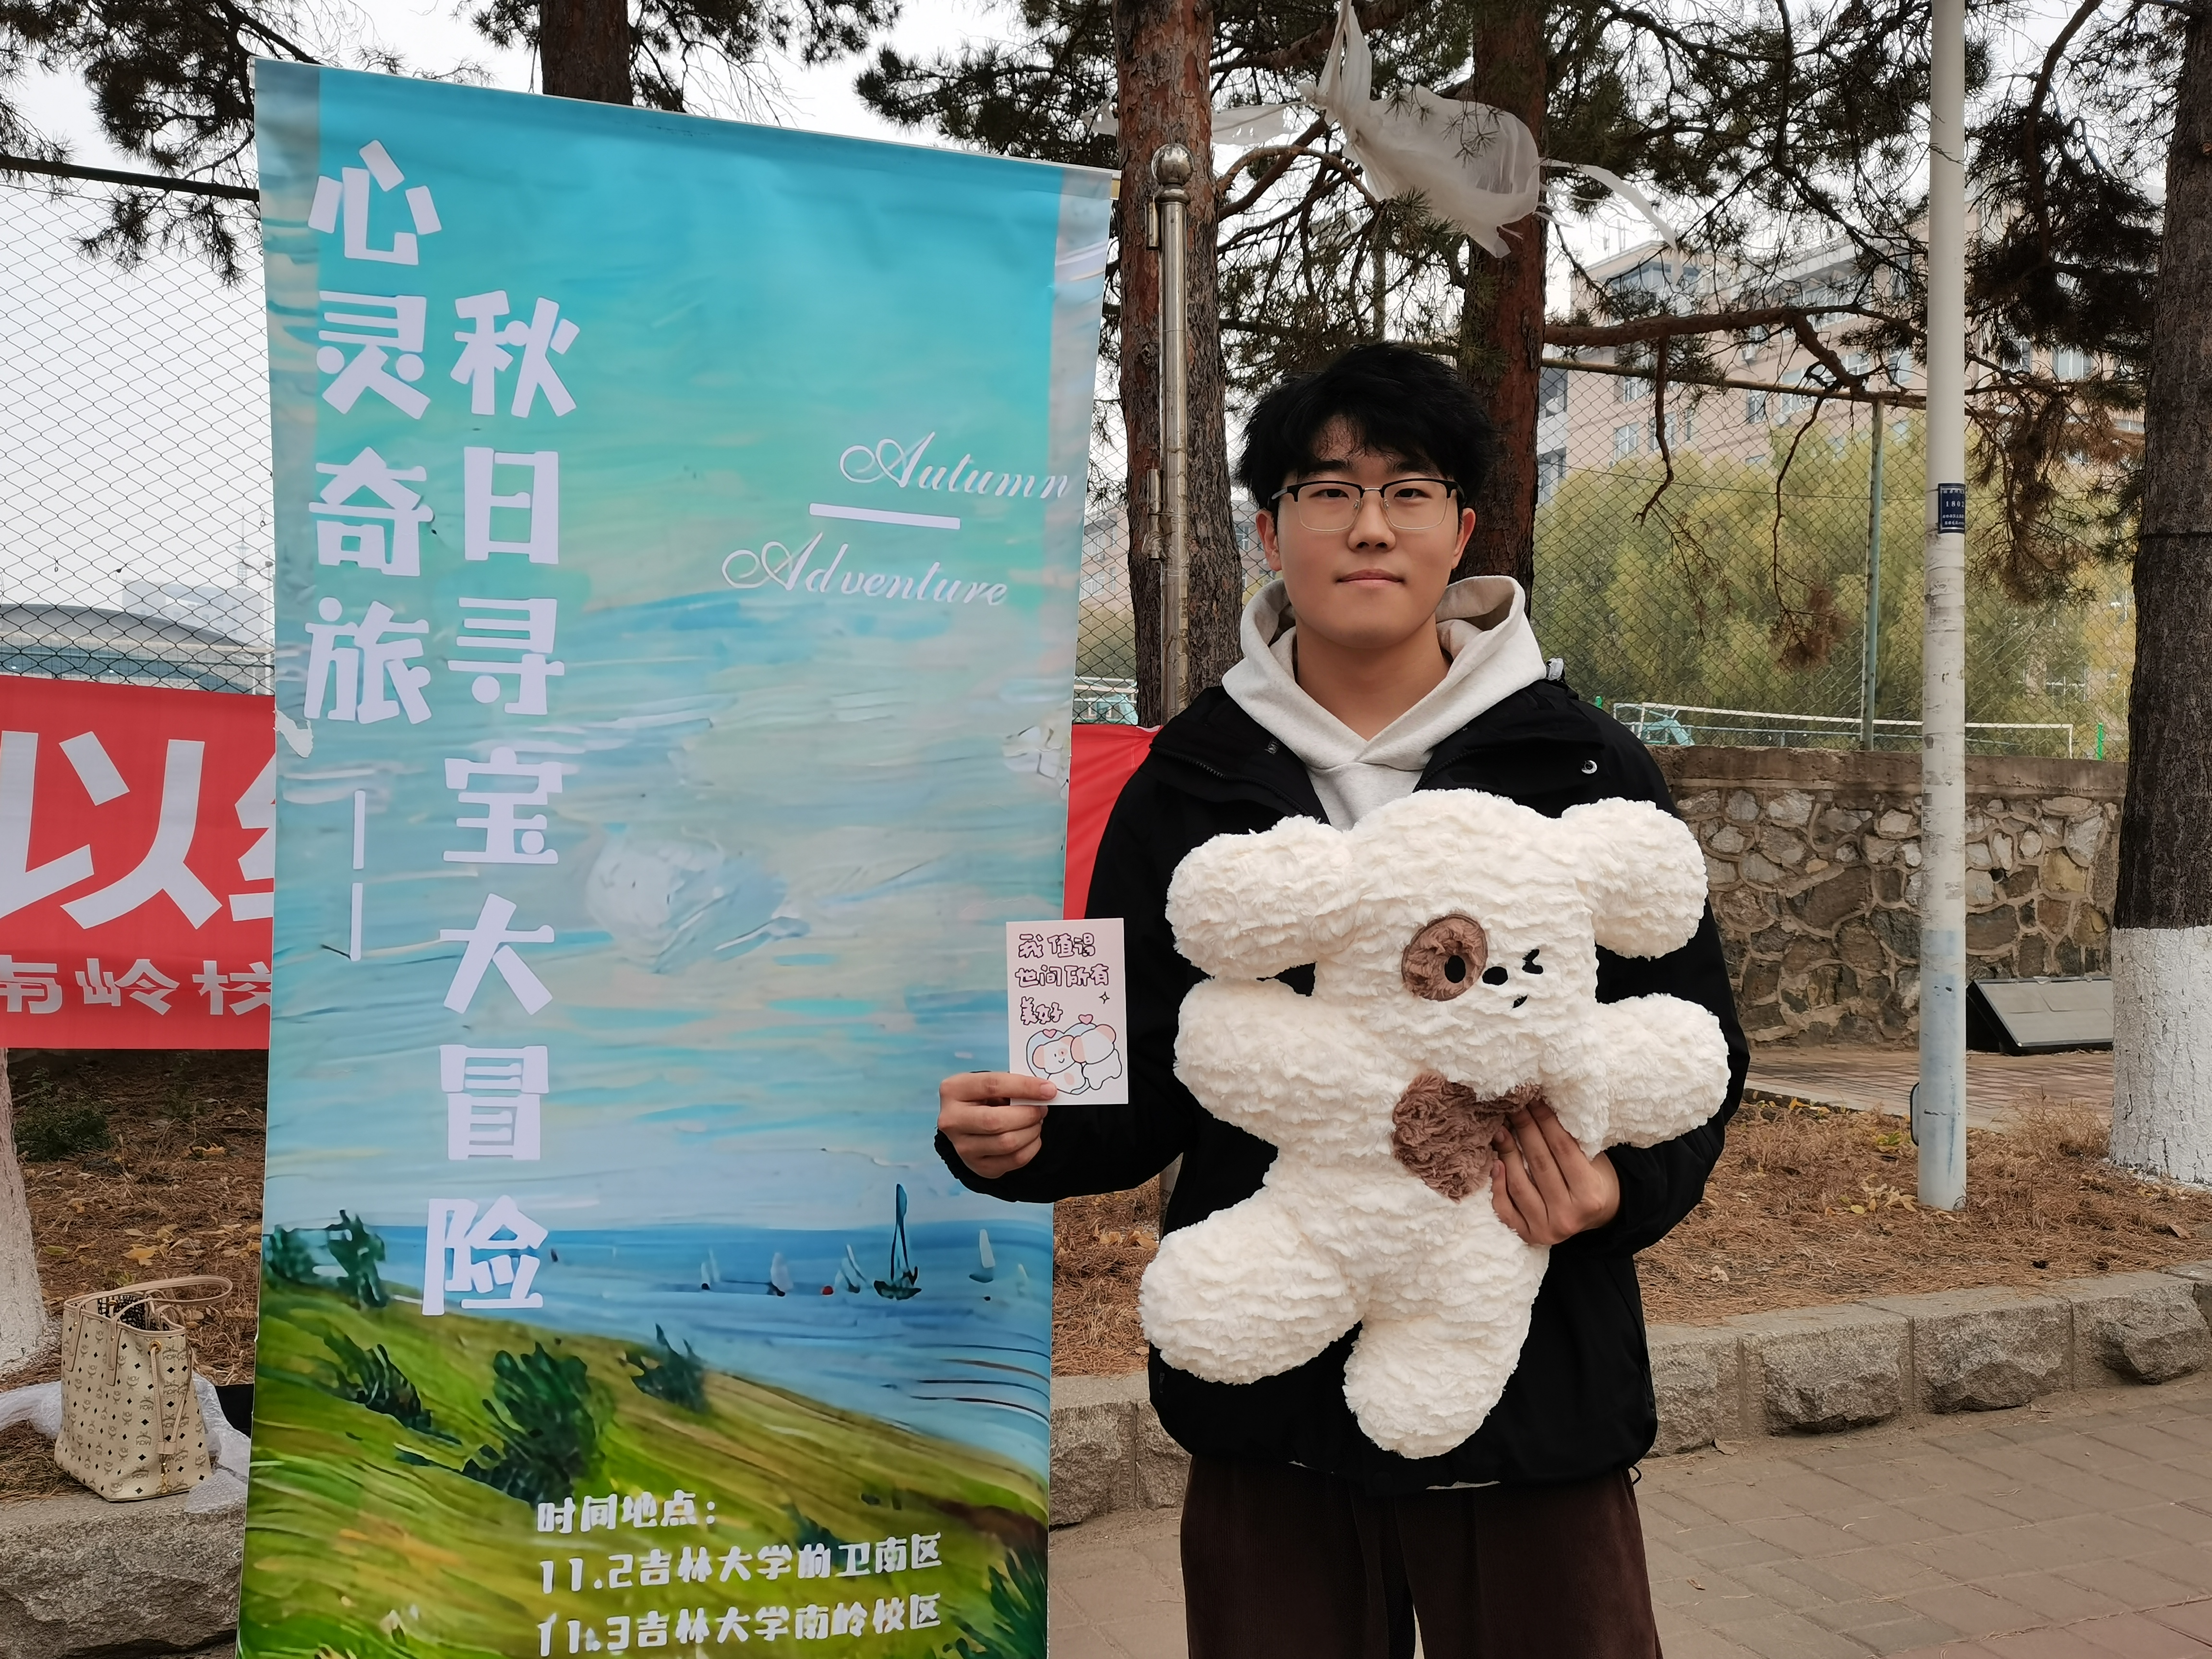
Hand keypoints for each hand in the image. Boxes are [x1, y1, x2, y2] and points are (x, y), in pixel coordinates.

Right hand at [938, 1072, 1055, 1178]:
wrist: (968, 1123)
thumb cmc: (983, 1098)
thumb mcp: (990, 1084)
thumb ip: (1012, 1085)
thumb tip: (1045, 1091)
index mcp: (953, 1090)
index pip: (992, 1086)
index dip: (1024, 1087)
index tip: (1049, 1089)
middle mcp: (951, 1121)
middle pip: (996, 1121)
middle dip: (1028, 1114)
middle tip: (1042, 1109)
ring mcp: (962, 1148)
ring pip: (1007, 1143)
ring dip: (1031, 1131)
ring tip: (1037, 1122)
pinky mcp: (977, 1167)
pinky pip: (1013, 1160)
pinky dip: (1031, 1148)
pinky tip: (1031, 1137)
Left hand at [1490, 1100, 1619, 1245]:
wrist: (1599, 1216)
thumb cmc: (1595, 1180)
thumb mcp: (1593, 1160)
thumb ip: (1571, 1141)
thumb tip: (1537, 1107)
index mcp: (1590, 1195)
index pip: (1562, 1149)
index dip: (1546, 1120)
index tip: (1532, 1099)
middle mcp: (1568, 1216)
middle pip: (1539, 1163)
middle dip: (1524, 1129)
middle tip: (1512, 1106)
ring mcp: (1546, 1229)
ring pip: (1519, 1185)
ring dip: (1507, 1152)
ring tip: (1500, 1129)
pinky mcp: (1529, 1236)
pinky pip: (1506, 1210)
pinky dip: (1497, 1186)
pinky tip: (1495, 1163)